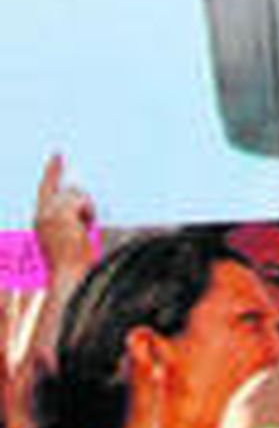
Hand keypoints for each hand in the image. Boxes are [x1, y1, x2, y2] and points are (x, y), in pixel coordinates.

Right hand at [33, 153, 96, 283]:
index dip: (52, 170)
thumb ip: (70, 214)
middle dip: (83, 206)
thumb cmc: (72, 260)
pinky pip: (83, 202)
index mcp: (41, 219)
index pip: (47, 188)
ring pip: (79, 195)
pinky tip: (83, 228)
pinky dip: (88, 213)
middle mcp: (42, 213)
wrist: (69, 273)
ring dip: (87, 212)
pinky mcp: (60, 212)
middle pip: (71, 191)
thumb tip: (78, 195)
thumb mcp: (69, 233)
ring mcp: (50, 212)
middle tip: (84, 222)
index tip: (58, 154)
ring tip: (82, 232)